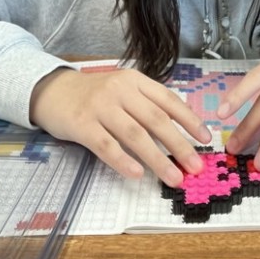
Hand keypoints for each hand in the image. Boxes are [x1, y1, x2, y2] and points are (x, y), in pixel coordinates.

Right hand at [30, 67, 211, 186]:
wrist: (53, 90)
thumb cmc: (95, 94)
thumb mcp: (124, 89)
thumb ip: (147, 104)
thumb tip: (179, 130)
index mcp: (136, 81)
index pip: (168, 99)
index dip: (189, 119)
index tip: (205, 138)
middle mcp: (121, 90)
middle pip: (156, 119)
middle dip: (179, 144)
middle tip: (195, 166)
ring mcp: (101, 106)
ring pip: (135, 135)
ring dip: (158, 158)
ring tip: (174, 177)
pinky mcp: (82, 124)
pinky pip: (106, 145)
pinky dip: (123, 161)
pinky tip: (137, 174)